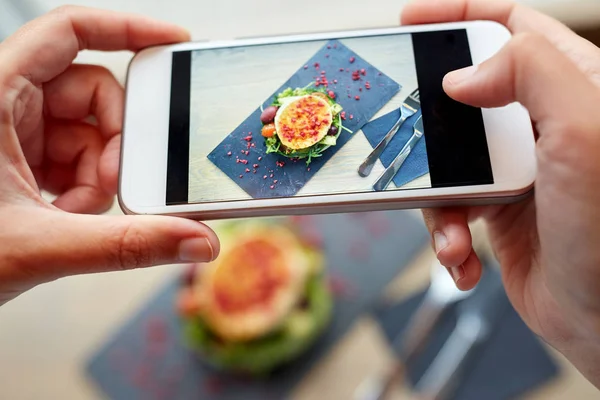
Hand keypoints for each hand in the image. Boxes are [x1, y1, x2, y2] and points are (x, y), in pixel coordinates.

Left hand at [0, 6, 218, 304]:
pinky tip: (66, 216)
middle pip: (93, 92)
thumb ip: (124, 245)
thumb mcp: (39, 244)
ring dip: (99, 176)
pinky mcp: (26, 162)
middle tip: (113, 183)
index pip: (68, 31)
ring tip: (74, 214)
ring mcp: (17, 135)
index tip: (174, 43)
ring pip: (90, 132)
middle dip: (115, 142)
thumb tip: (194, 239)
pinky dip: (86, 190)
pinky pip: (78, 159)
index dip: (127, 28)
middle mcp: (6, 106)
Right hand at [403, 0, 599, 386]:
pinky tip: (461, 257)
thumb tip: (463, 75)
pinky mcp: (498, 211)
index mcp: (574, 88)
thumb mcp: (584, 138)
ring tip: (453, 234)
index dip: (460, 15)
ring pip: (447, 158)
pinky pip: (449, 207)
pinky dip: (445, 235)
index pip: (514, 28)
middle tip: (405, 135)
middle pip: (465, 96)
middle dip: (430, 122)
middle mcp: (543, 125)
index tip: (413, 21)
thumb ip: (533, 76)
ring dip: (436, 199)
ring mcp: (518, 170)